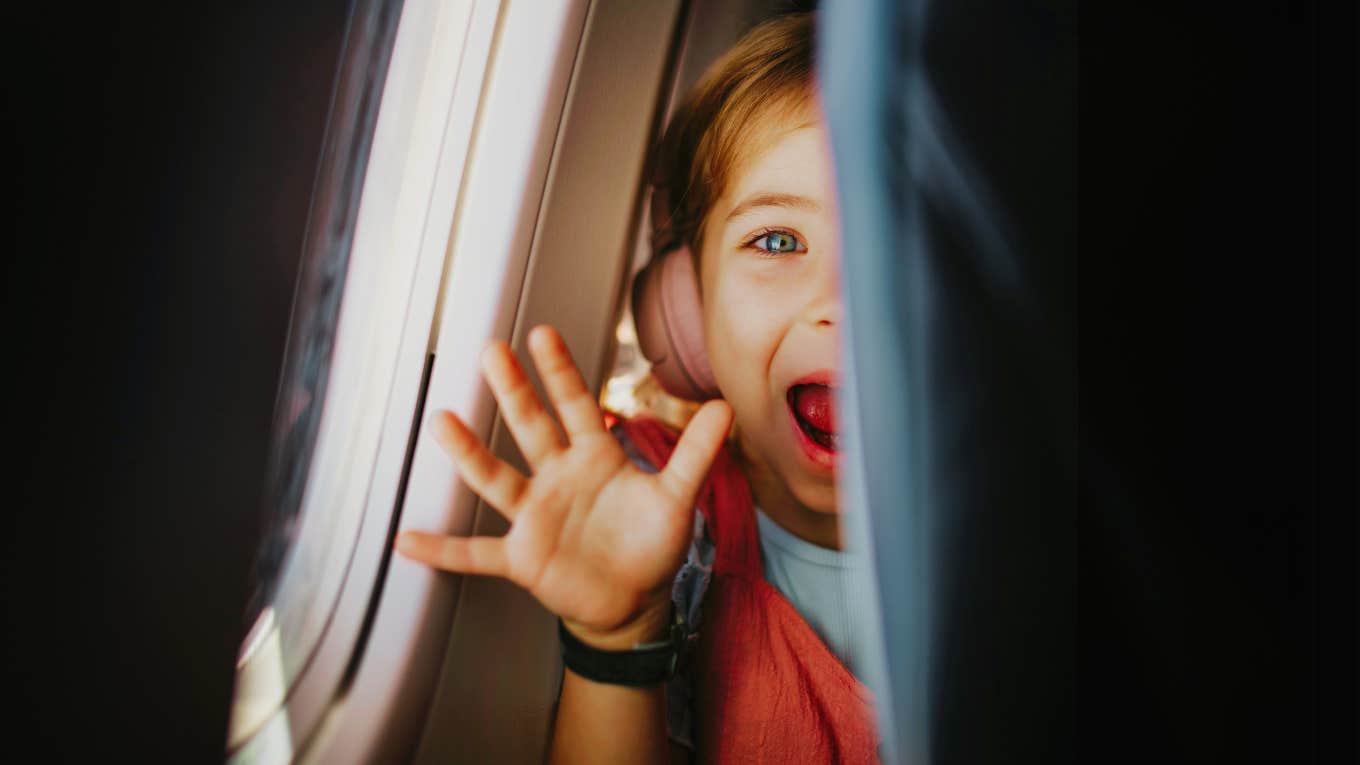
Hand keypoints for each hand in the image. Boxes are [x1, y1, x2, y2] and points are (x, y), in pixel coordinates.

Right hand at [395, 325, 731, 647]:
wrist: (632, 602)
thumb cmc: (649, 545)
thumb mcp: (677, 497)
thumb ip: (696, 453)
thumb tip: (726, 407)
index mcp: (594, 457)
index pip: (577, 406)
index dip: (560, 372)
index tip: (541, 333)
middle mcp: (557, 478)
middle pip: (531, 428)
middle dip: (513, 391)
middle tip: (490, 351)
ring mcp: (535, 516)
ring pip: (497, 479)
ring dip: (469, 453)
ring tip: (442, 421)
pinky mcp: (521, 557)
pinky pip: (475, 554)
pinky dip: (443, 550)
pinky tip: (407, 540)